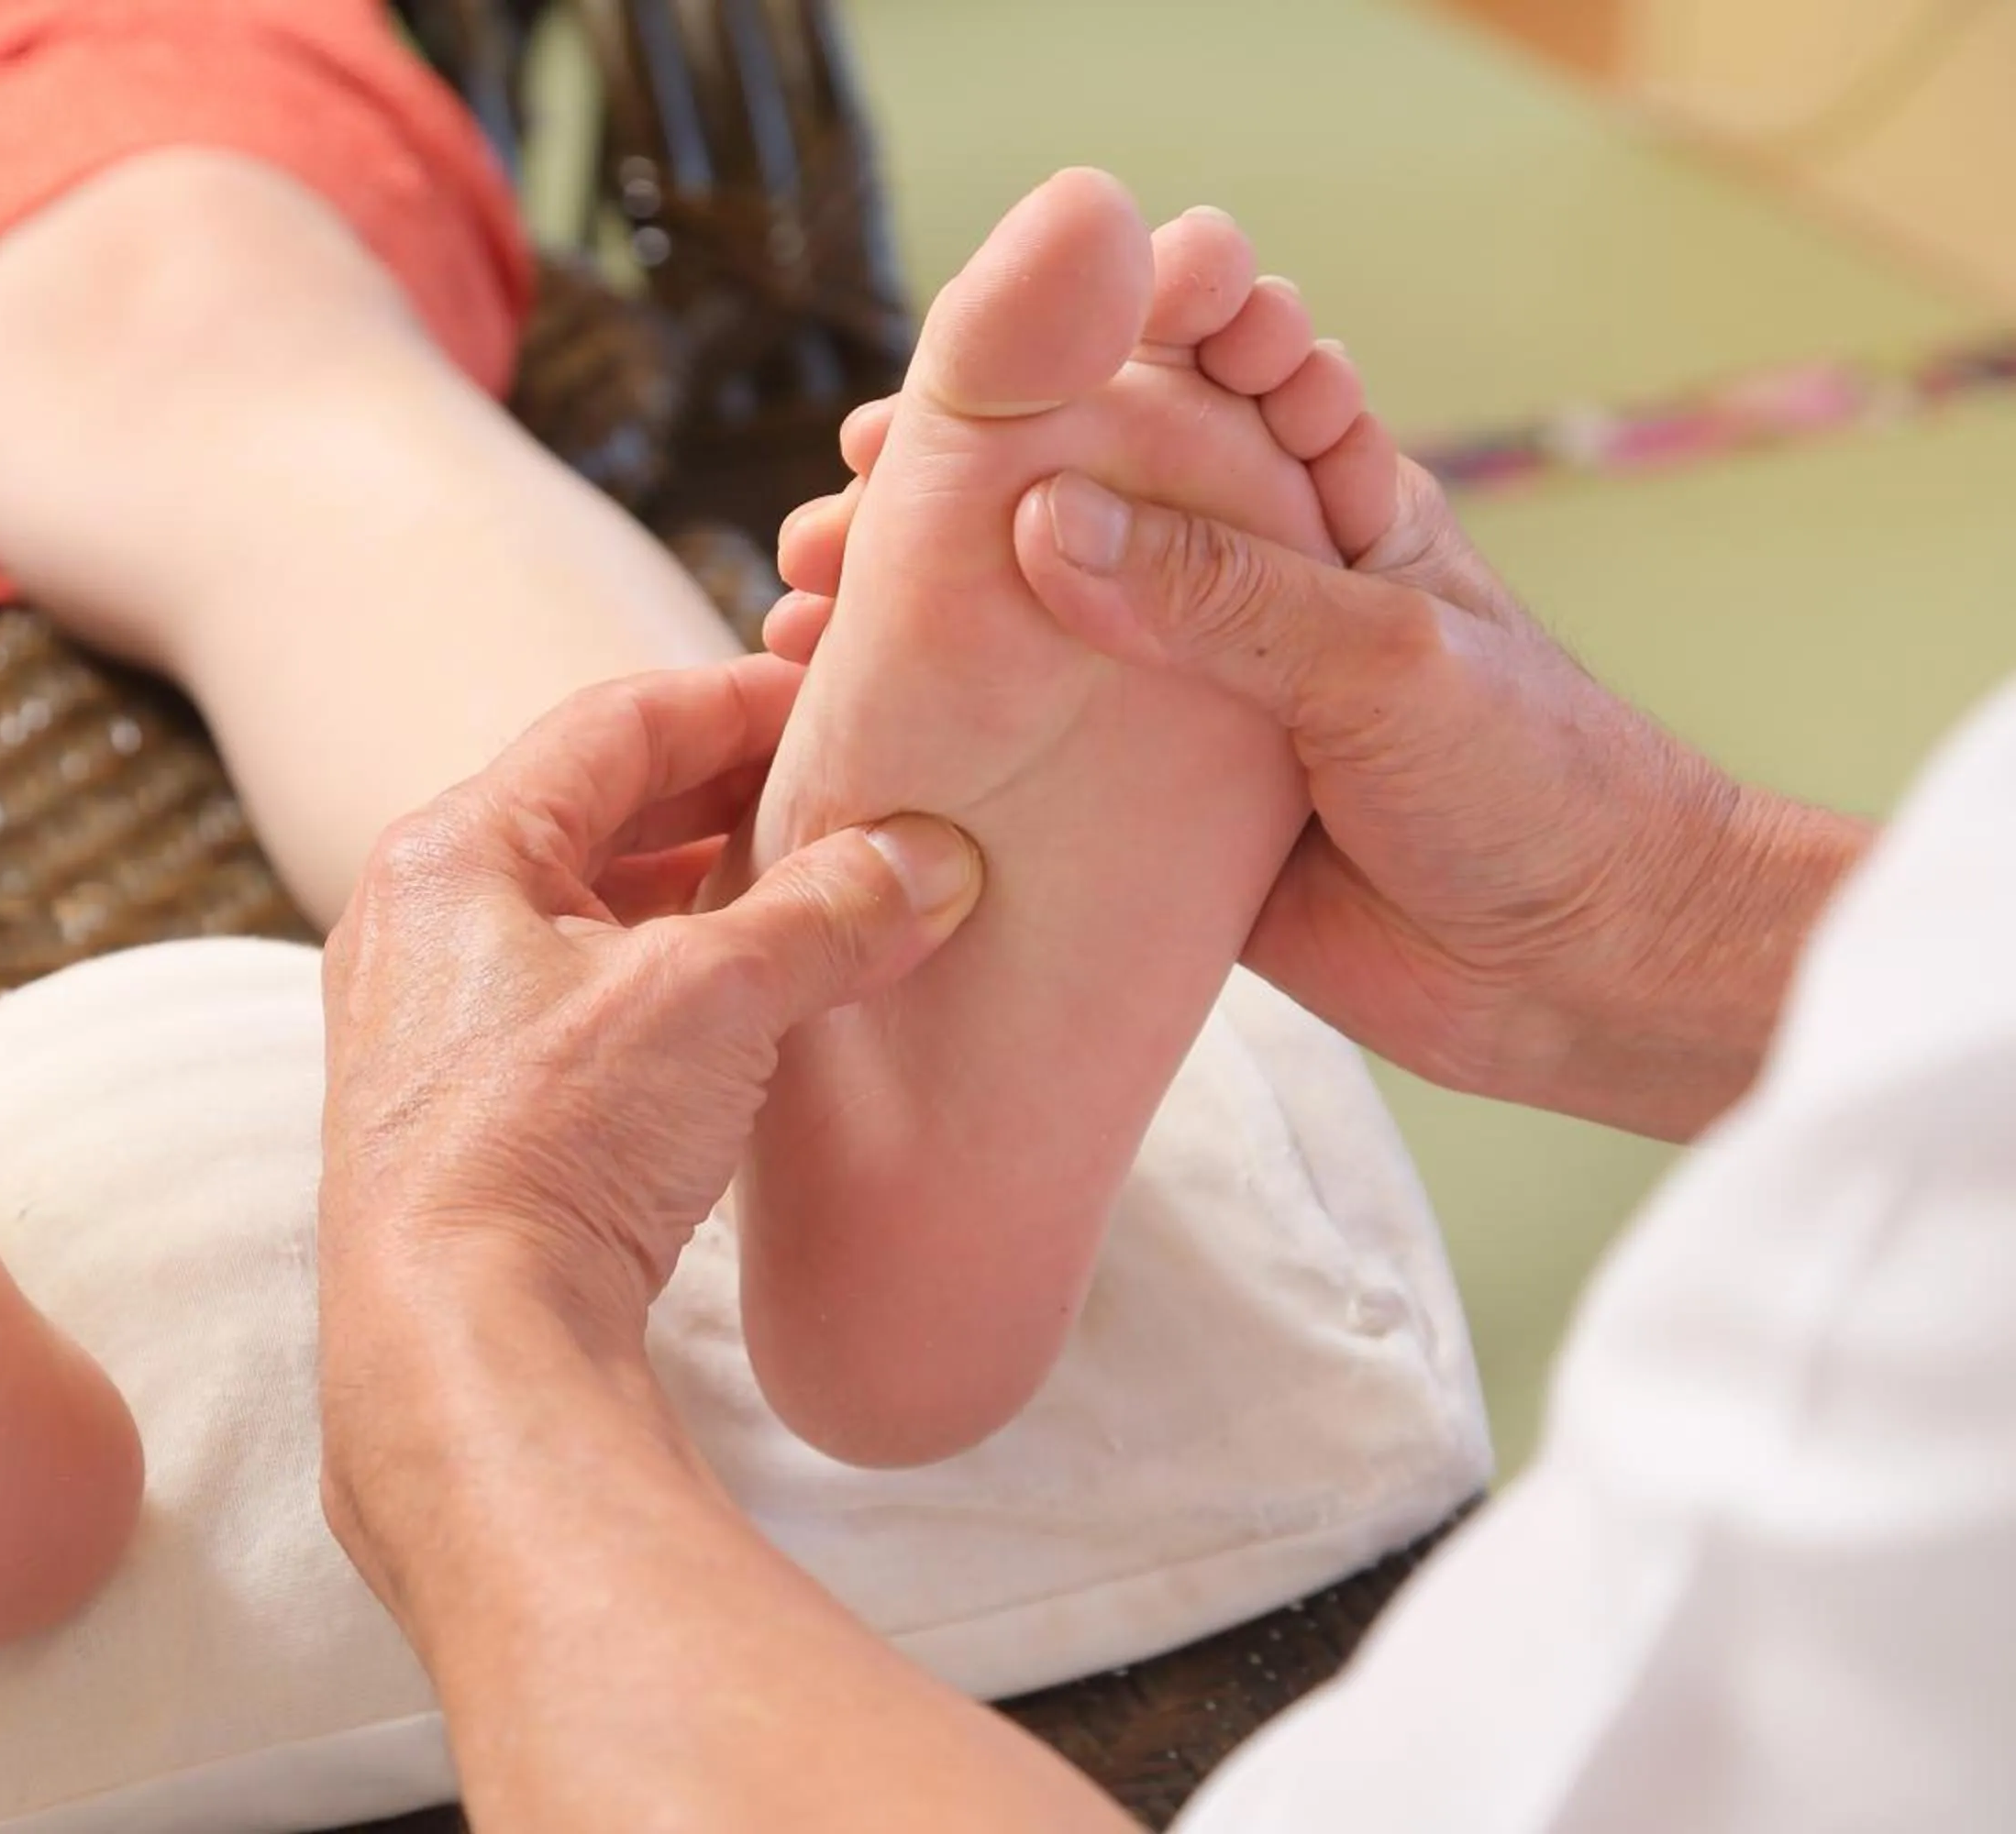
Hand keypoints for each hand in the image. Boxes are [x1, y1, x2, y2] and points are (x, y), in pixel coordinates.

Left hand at [317, 655, 981, 1354]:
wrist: (462, 1347)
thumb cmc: (547, 1146)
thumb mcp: (708, 999)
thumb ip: (826, 913)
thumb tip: (929, 862)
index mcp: (453, 851)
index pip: (615, 725)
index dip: (738, 702)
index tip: (836, 700)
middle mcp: (423, 920)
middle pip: (597, 813)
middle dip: (728, 800)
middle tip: (845, 793)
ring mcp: (435, 1022)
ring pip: (591, 913)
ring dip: (704, 897)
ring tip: (818, 894)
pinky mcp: (466, 1113)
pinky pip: (582, 1002)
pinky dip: (671, 983)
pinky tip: (752, 1010)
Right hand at [773, 403, 1870, 1139]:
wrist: (1592, 975)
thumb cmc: (1539, 788)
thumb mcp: (1382, 661)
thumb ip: (1219, 594)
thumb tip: (1038, 521)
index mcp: (1321, 504)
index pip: (1181, 391)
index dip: (1069, 365)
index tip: (951, 376)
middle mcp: (1245, 591)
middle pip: (1073, 510)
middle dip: (952, 496)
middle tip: (841, 504)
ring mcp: (1196, 704)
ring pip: (1036, 637)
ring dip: (927, 618)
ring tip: (805, 613)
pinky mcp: (1166, 813)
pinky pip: (1039, 759)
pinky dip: (949, 739)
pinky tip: (855, 731)